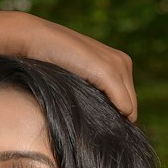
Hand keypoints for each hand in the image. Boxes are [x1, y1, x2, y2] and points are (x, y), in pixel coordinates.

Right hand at [16, 14, 137, 121]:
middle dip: (115, 118)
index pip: (129, 104)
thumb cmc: (53, 64)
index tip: (93, 118)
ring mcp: (118, 65)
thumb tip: (111, 126)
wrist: (36, 41)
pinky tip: (92, 113)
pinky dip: (112, 115)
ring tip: (88, 112)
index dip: (113, 116)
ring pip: (129, 111)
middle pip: (131, 110)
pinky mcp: (109, 72)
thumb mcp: (82, 80)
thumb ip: (99, 95)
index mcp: (120, 63)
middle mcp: (124, 62)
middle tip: (90, 118)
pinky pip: (124, 107)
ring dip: (111, 118)